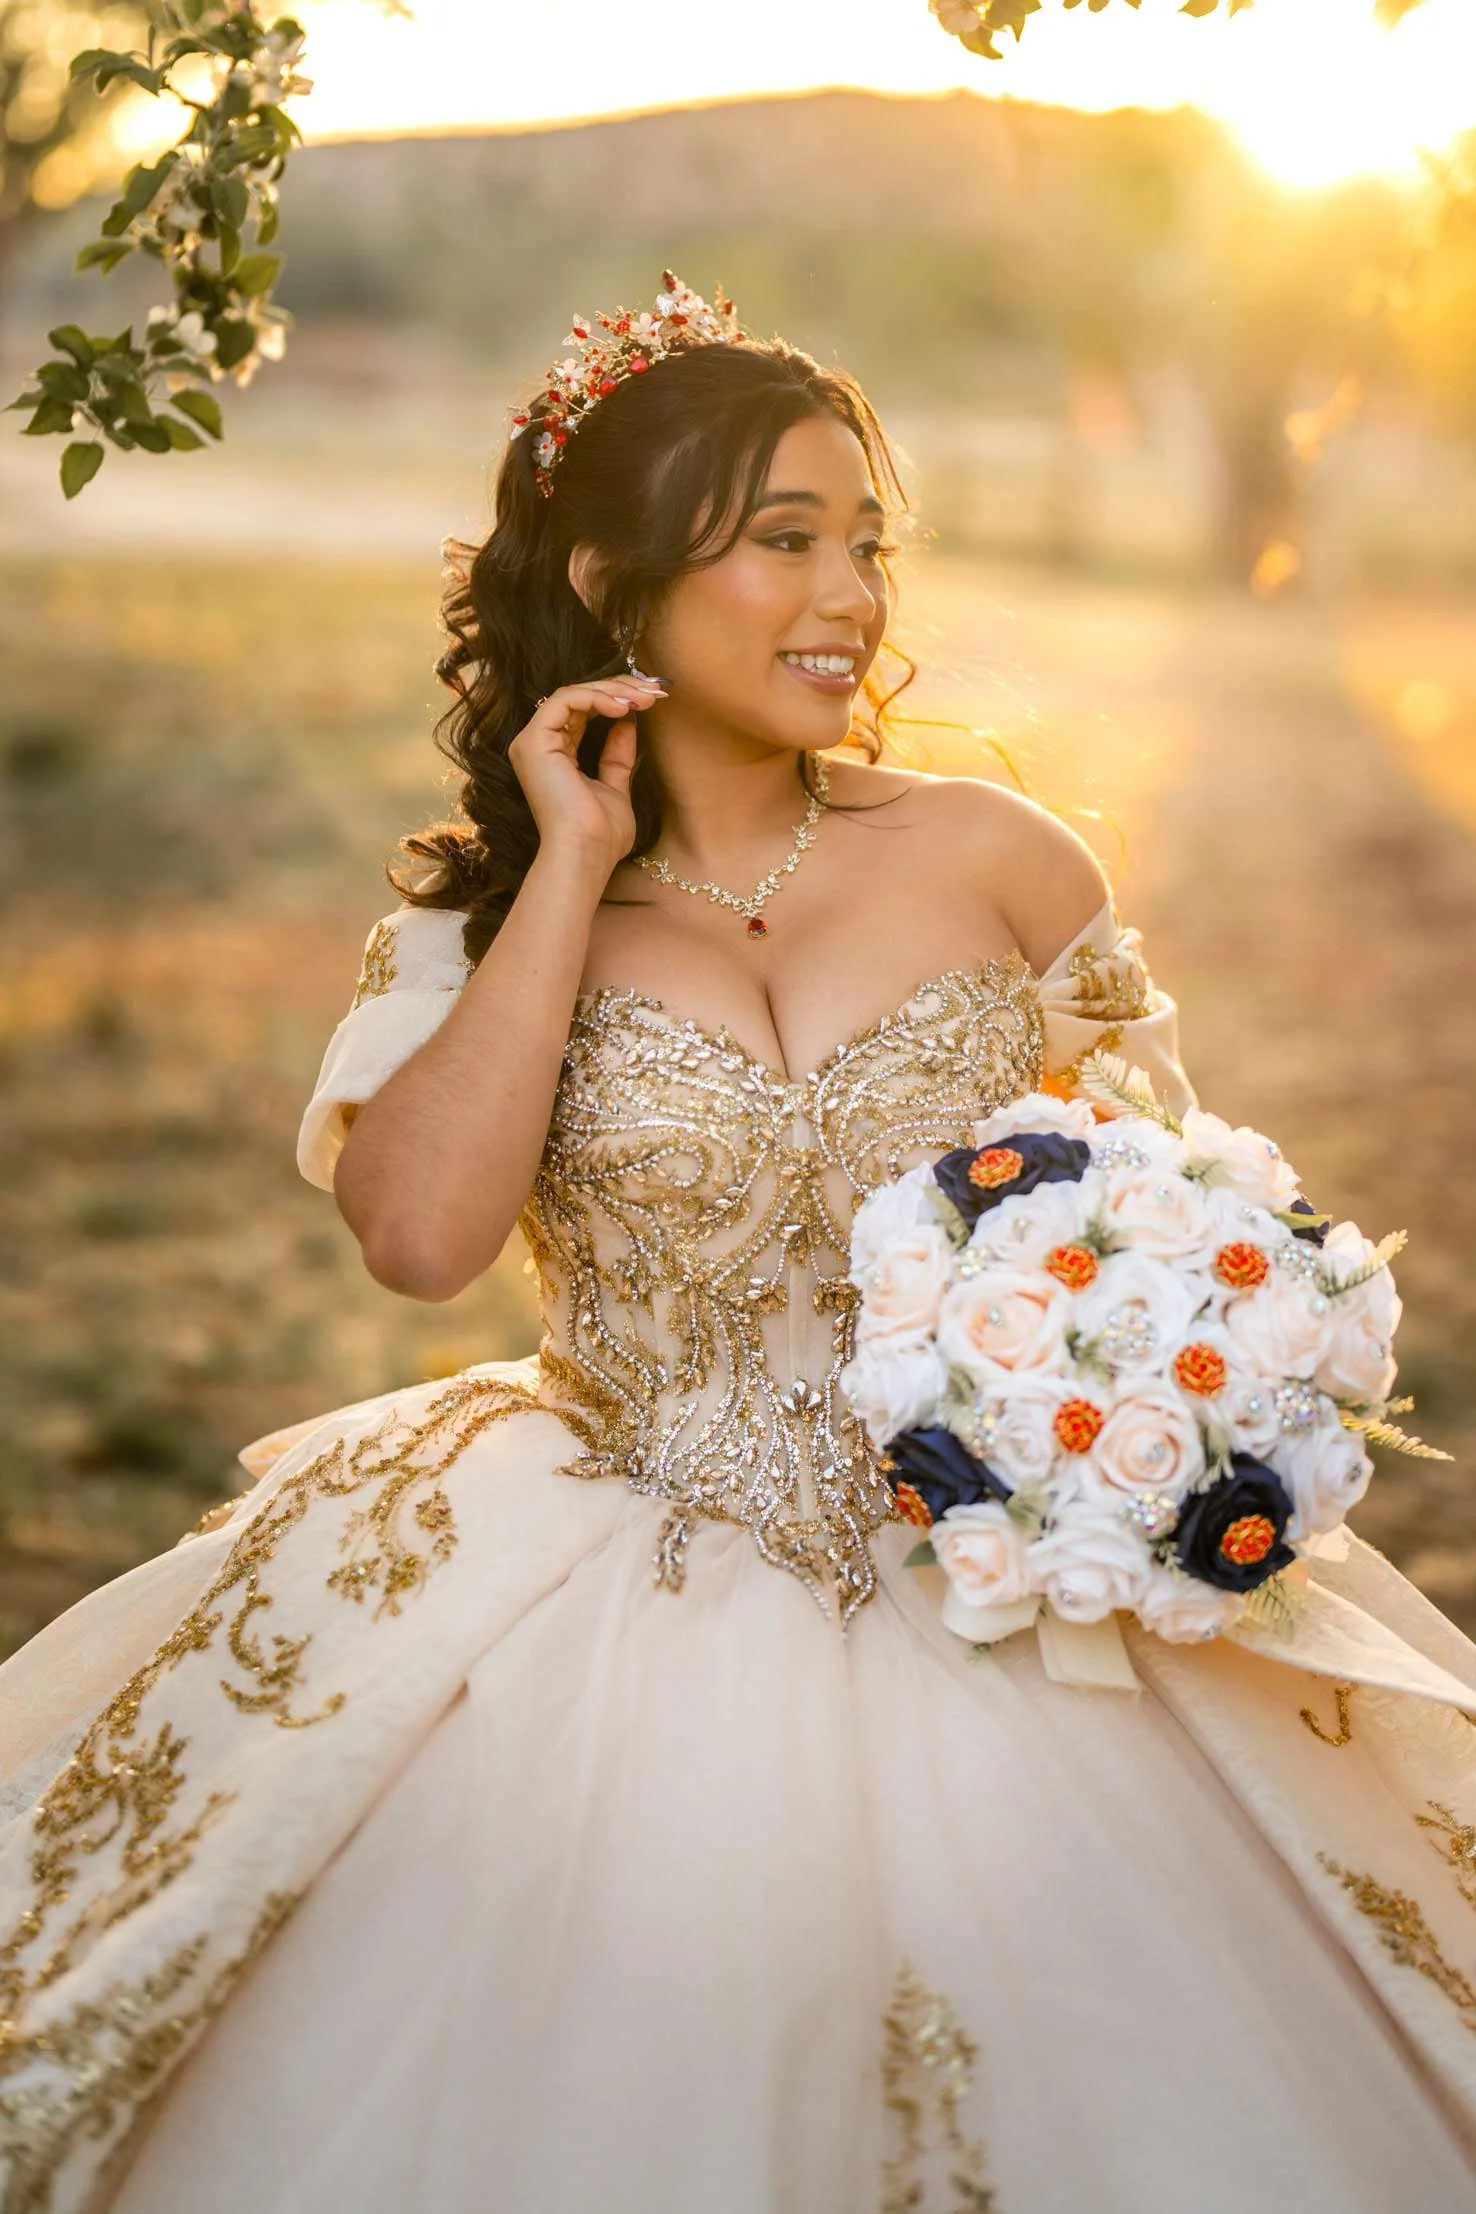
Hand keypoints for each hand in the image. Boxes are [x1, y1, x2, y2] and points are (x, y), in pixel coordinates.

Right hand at [507, 674, 662, 874]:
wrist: (585, 854)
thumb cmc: (600, 836)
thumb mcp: (616, 787)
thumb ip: (617, 756)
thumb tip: (627, 722)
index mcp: (554, 756)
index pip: (583, 712)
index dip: (618, 699)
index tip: (654, 699)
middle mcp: (538, 746)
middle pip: (579, 698)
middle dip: (621, 688)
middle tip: (656, 690)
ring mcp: (532, 742)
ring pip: (572, 693)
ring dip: (614, 690)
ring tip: (647, 698)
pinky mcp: (533, 741)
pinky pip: (565, 699)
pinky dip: (597, 697)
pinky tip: (625, 708)